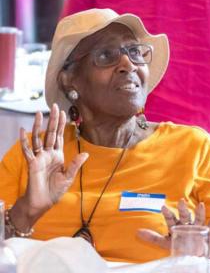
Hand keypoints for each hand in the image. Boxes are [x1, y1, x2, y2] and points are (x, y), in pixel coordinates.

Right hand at [19, 104, 88, 218]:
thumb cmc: (54, 191)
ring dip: (38, 126)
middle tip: (54, 106)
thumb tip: (86, 153)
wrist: (42, 203)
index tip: (63, 112)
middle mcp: (48, 153)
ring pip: (38, 138)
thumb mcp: (68, 177)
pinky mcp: (32, 164)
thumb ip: (75, 164)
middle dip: (53, 120)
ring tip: (39, 113)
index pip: (60, 136)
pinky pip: (28, 151)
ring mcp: (39, 157)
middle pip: (50, 133)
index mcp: (57, 155)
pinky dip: (24, 141)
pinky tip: (23, 131)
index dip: (61, 124)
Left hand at [137, 199, 209, 255]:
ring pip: (199, 218)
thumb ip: (153, 238)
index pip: (170, 219)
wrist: (199, 253)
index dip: (167, 213)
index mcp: (177, 226)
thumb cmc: (181, 246)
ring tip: (200, 205)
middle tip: (181, 201)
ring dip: (200, 211)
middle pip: (184, 215)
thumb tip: (137, 232)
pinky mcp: (208, 232)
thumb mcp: (166, 243)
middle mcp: (188, 225)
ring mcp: (198, 227)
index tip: (162, 207)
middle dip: (183, 208)